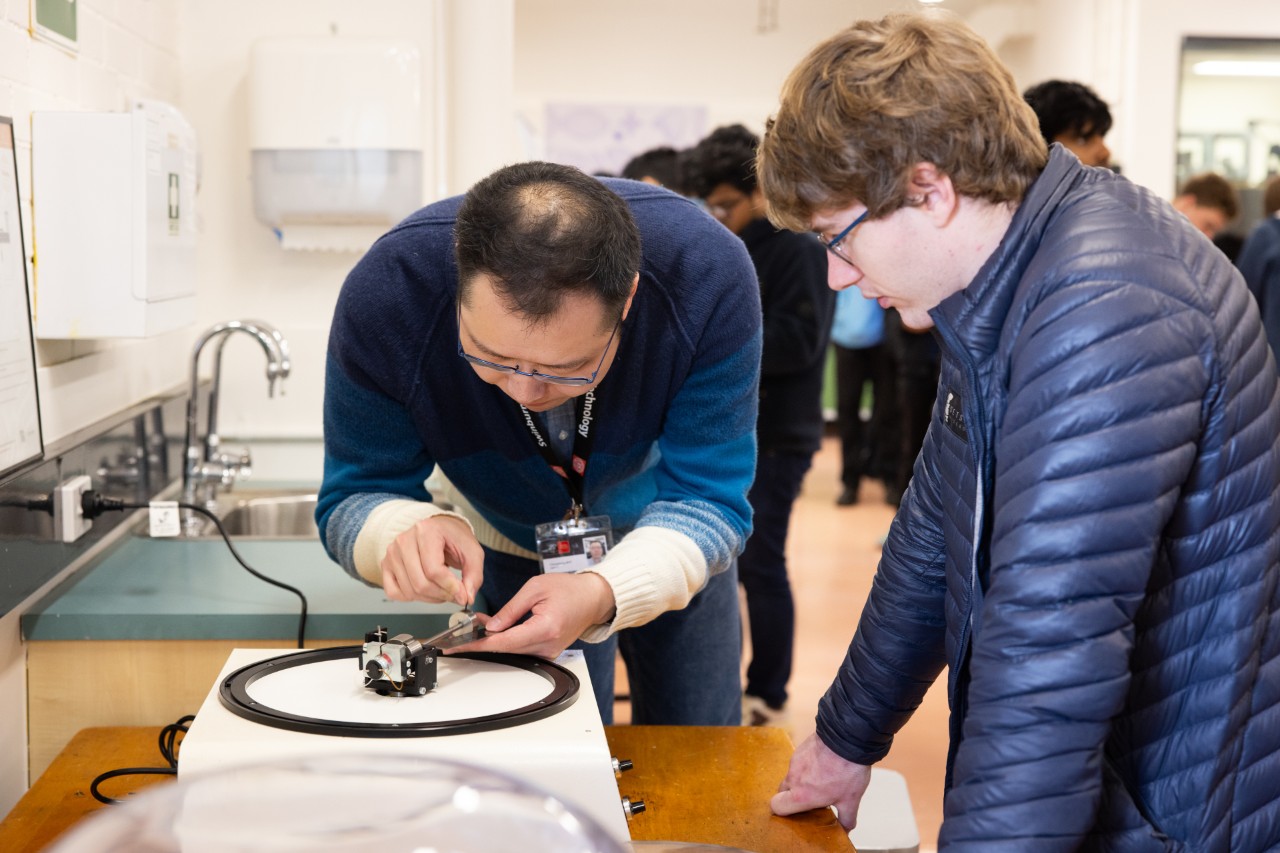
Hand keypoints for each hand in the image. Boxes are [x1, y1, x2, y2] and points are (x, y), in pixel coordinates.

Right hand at [380, 515, 483, 607]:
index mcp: (426, 531)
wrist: (438, 529)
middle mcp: (404, 540)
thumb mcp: (472, 552)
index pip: (434, 570)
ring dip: (430, 598)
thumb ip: (474, 575)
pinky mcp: (386, 564)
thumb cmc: (453, 538)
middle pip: (420, 583)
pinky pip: (393, 592)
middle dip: (442, 595)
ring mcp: (392, 553)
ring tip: (442, 590)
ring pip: (409, 591)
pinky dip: (411, 598)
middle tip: (455, 595)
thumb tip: (467, 597)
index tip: (463, 595)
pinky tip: (424, 590)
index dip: (450, 588)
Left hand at [449, 572, 615, 658]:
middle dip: (482, 639)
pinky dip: (507, 641)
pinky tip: (497, 631)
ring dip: (494, 640)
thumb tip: (491, 625)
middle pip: (506, 649)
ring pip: (513, 651)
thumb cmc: (568, 589)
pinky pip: (522, 650)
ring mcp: (549, 652)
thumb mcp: (535, 588)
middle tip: (463, 630)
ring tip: (479, 626)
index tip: (459, 645)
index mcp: (545, 627)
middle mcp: (548, 645)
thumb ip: (511, 609)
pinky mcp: (548, 652)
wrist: (592, 598)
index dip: (479, 643)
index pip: (505, 641)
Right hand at [771, 733, 873, 830]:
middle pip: (781, 791)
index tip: (795, 813)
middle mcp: (793, 779)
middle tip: (809, 799)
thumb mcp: (850, 800)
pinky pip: (798, 762)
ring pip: (791, 776)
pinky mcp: (800, 749)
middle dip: (792, 796)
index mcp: (801, 796)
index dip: (782, 811)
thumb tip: (846, 829)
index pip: (776, 807)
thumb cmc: (847, 770)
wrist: (847, 739)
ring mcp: (795, 762)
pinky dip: (807, 766)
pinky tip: (824, 765)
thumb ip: (846, 818)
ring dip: (801, 780)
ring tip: (821, 780)